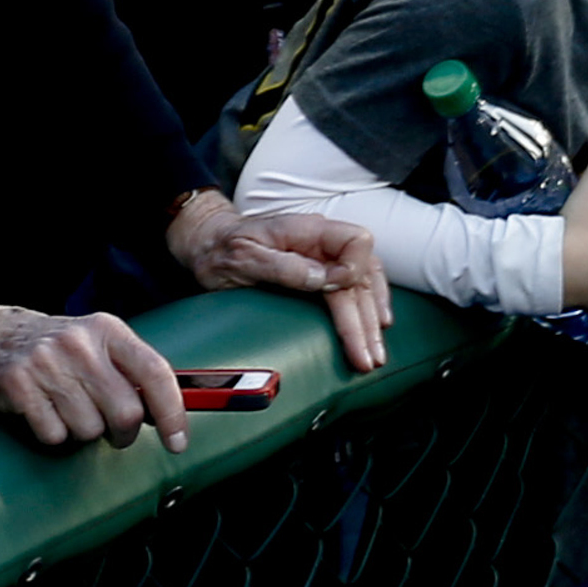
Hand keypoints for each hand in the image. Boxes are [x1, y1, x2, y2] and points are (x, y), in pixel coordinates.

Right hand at [0, 274, 189, 452]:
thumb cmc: (43, 348)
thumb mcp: (89, 344)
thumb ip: (127, 372)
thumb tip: (171, 412)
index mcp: (107, 330)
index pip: (155, 373)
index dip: (173, 413)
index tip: (178, 443)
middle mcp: (80, 342)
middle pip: (125, 413)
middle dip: (119, 434)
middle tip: (105, 429)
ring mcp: (47, 361)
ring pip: (89, 430)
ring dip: (79, 433)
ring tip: (62, 409)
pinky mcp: (17, 382)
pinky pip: (53, 435)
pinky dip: (49, 434)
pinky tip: (38, 412)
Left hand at [165, 190, 390, 372]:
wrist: (210, 244)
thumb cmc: (223, 248)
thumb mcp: (244, 256)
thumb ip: (283, 265)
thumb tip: (324, 279)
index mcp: (306, 229)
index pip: (354, 241)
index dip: (352, 270)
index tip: (339, 292)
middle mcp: (322, 242)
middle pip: (360, 276)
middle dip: (365, 318)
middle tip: (367, 357)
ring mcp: (324, 257)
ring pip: (363, 285)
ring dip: (371, 322)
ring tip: (375, 355)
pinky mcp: (322, 271)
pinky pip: (357, 286)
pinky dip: (370, 305)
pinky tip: (377, 324)